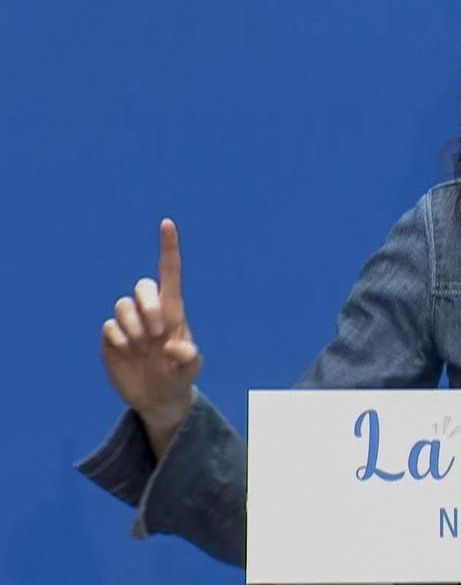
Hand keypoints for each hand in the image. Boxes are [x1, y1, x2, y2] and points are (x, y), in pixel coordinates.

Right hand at [101, 218, 200, 451]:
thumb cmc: (179, 377)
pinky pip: (110, 326)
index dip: (168, 248)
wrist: (158, 397)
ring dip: (133, 325)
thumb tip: (181, 348)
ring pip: (123, 305)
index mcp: (174, 311)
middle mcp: (150, 311)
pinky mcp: (112, 336)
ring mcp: (130, 323)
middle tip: (157, 333)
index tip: (167, 223)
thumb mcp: (189, 371)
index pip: (170, 272)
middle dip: (147, 305)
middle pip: (143, 286)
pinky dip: (118, 338)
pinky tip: (128, 352)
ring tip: (142, 346)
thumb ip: (189, 359)